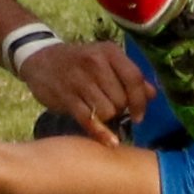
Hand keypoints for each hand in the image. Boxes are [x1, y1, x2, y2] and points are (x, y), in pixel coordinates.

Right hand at [18, 41, 155, 146]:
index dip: (140, 101)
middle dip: (120, 109)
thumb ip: (128, 75)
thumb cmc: (79, 62)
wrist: (40, 59)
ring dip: (107, 117)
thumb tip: (153, 94)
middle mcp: (96, 63)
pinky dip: (101, 133)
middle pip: (121, 99)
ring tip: (98, 110)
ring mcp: (80, 80)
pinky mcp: (66, 97)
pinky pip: (90, 120)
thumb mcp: (104, 60)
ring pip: (107, 111)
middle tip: (111, 106)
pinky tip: (110, 141)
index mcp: (109, 52)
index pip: (134, 78)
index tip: (139, 116)